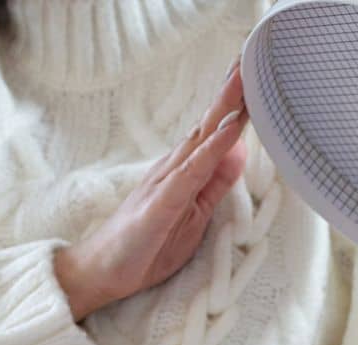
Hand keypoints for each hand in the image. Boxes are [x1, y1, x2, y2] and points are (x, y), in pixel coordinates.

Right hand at [56, 62, 249, 320]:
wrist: (102, 272)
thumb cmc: (145, 247)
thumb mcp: (194, 216)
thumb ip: (214, 184)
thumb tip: (239, 151)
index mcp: (184, 173)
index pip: (214, 134)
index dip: (235, 107)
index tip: (256, 79)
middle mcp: (174, 169)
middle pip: (208, 125)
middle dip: (231, 94)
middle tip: (250, 58)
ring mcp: (166, 183)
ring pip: (202, 139)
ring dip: (225, 110)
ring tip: (245, 80)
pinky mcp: (162, 203)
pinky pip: (193, 171)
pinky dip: (214, 148)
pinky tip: (230, 129)